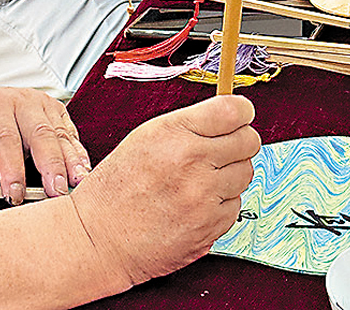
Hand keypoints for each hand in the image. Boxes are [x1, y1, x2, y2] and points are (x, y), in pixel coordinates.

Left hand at [0, 87, 91, 205]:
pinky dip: (77, 156)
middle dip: (50, 165)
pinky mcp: (58, 113)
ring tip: (75, 185)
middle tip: (55, 193)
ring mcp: (43, 104)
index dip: (12, 169)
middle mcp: (20, 100)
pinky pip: (70, 135)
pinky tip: (81, 173)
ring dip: (70, 162)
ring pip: (60, 134)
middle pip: (40, 132)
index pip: (6, 138)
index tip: (15, 196)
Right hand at [70, 96, 259, 291]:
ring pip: (246, 173)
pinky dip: (222, 203)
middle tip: (224, 147)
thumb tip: (228, 115)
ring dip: (231, 173)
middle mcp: (193, 163)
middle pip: (249, 141)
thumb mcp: (147, 136)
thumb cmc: (117, 187)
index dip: (242, 111)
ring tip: (203, 179)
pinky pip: (235, 205)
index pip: (233, 111)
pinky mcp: (209, 227)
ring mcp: (203, 198)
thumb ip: (190, 123)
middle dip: (239, 141)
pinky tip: (198, 203)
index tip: (242, 114)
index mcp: (175, 134)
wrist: (100, 238)